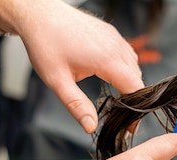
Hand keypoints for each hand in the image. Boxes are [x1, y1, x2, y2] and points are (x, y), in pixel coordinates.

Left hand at [1, 0, 144, 132]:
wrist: (39, 15)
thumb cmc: (45, 44)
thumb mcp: (58, 81)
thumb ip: (77, 105)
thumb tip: (90, 126)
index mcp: (107, 59)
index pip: (135, 88)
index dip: (135, 109)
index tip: (129, 126)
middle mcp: (115, 46)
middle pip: (138, 79)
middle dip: (133, 99)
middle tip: (121, 117)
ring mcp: (115, 37)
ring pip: (134, 66)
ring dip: (130, 83)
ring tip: (117, 99)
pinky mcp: (111, 33)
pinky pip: (127, 54)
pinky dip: (125, 68)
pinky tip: (111, 76)